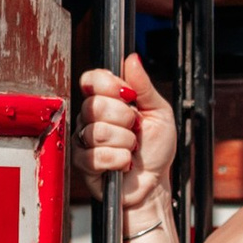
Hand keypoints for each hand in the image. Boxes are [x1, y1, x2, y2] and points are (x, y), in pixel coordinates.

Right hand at [77, 55, 177, 220]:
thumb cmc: (156, 150)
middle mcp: (91, 117)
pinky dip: (119, 160)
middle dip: (125, 119)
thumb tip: (131, 59)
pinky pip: (96, 155)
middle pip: (95, 105)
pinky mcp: (83, 163)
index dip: (109, 85)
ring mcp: (84, 140)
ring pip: (98, 132)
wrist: (155, 183)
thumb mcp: (159, 112)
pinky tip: (124, 163)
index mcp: (107, 100)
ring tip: (132, 149)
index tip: (129, 96)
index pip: (92, 79)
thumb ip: (144, 86)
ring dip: (125, 143)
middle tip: (135, 129)